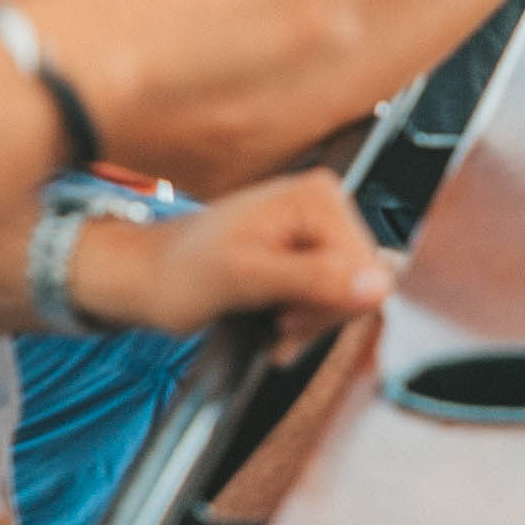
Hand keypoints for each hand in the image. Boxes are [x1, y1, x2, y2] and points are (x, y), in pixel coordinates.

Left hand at [79, 170, 393, 360]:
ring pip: (348, 292)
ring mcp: (317, 224)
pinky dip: (307, 316)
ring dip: (312, 321)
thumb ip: (315, 279)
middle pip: (361, 280)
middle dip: (321, 315)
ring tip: (274, 326)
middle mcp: (325, 202)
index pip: (367, 269)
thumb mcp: (247, 279)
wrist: (147, 276)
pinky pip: (332, 291)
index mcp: (318, 197)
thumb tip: (377, 287)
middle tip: (278, 327)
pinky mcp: (308, 246)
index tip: (288, 322)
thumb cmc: (180, 275)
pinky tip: (278, 321)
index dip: (332, 307)